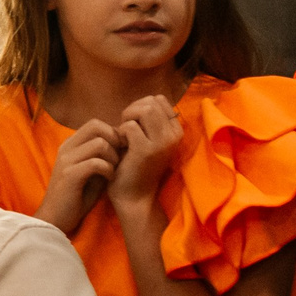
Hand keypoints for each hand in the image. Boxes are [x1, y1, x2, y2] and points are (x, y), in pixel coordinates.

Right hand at [36, 120, 123, 233]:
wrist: (57, 218)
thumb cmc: (78, 195)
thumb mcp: (93, 170)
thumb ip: (104, 155)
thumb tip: (126, 142)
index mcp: (71, 144)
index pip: (95, 124)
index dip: (114, 134)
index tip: (121, 151)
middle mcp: (66, 148)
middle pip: (96, 126)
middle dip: (115, 139)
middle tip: (120, 158)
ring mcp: (66, 160)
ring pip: (100, 143)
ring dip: (113, 157)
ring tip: (114, 171)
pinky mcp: (69, 175)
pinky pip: (96, 162)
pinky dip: (108, 170)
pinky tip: (110, 179)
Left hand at [109, 96, 182, 213]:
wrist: (133, 195)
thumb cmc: (134, 164)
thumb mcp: (147, 138)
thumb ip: (148, 120)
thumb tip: (141, 101)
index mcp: (176, 131)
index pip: (159, 99)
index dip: (140, 106)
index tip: (133, 123)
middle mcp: (174, 135)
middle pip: (151, 101)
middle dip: (132, 110)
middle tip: (125, 129)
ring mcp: (163, 142)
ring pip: (144, 109)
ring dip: (127, 118)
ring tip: (124, 136)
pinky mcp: (147, 150)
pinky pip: (130, 126)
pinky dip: (119, 132)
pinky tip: (121, 146)